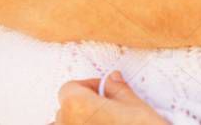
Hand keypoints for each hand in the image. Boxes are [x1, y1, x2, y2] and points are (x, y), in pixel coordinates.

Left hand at [54, 72, 168, 123]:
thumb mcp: (134, 105)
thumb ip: (117, 90)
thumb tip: (112, 80)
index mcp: (77, 106)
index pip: (69, 88)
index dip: (88, 86)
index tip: (103, 90)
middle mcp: (68, 124)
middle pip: (66, 108)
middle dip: (84, 105)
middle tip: (107, 107)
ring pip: (68, 124)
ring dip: (80, 121)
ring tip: (105, 121)